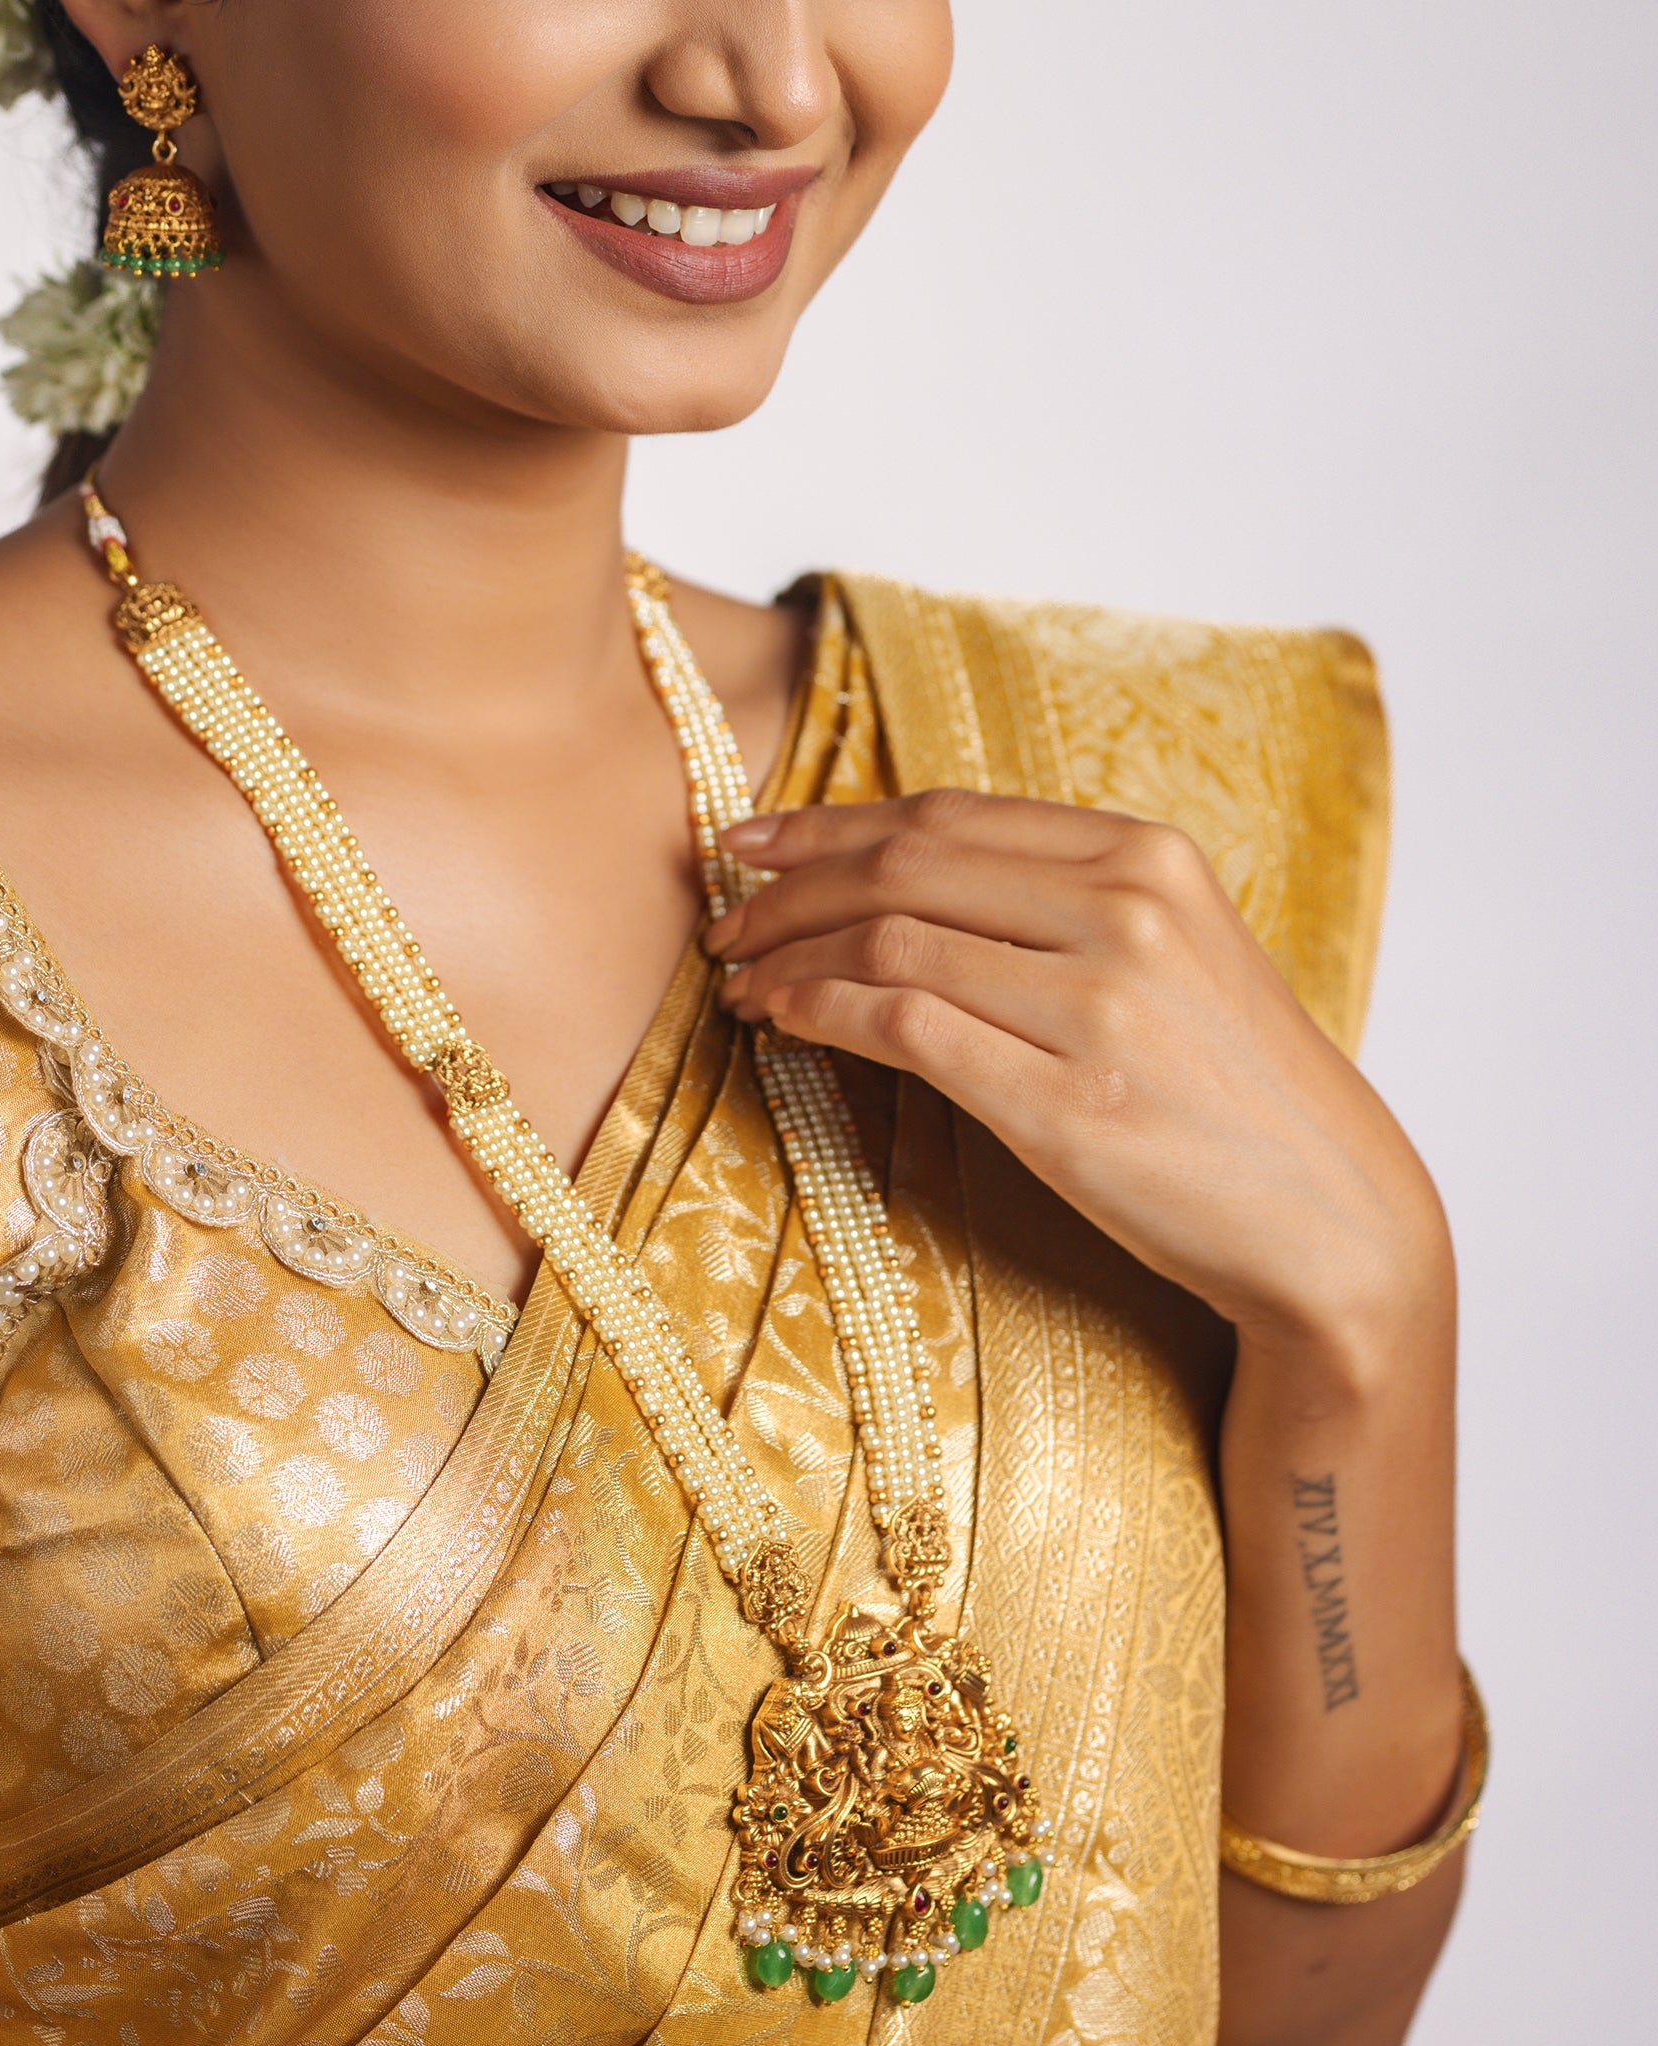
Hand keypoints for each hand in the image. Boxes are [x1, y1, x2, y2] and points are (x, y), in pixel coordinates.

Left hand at [708, 792, 1450, 1380]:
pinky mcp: (1067, 1104)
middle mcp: (1127, 909)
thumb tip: (910, 881)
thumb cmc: (1232, 1094)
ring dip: (791, 952)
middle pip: (905, 865)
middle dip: (790, 885)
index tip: (754, 841)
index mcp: (1148, 857)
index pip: (948, 815)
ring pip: (892, 938)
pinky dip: (823, 1009)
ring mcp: (1099, 1005)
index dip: (830, 823)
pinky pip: (906, 1025)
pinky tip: (784, 1018)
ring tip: (741, 977)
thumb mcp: (1173, 956)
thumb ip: (1062, 903)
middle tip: (723, 916)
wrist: (1332, 1220)